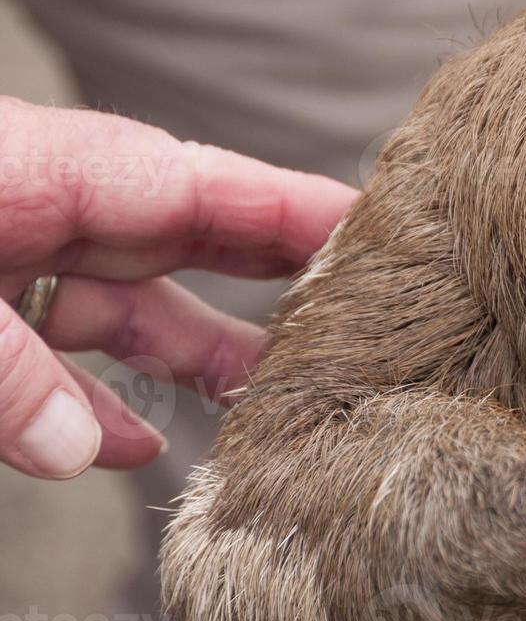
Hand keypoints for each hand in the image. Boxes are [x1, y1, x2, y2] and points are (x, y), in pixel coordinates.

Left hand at [0, 97, 354, 478]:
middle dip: (277, 277)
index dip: (304, 210)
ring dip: (198, 356)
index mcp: (56, 169)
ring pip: (132, 303)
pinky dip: (98, 398)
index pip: (212, 186)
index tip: (391, 232)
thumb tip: (77, 452)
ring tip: (272, 408)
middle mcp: (53, 204)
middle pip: (193, 239)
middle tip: (365, 313)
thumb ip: (7, 372)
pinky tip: (135, 450)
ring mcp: (15, 251)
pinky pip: (58, 346)